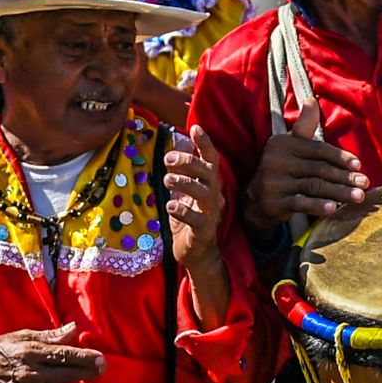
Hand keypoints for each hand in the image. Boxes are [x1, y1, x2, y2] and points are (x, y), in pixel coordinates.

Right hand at [0, 326, 106, 382]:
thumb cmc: (1, 349)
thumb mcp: (23, 336)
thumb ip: (50, 335)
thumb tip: (74, 329)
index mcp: (30, 352)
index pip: (63, 355)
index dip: (84, 357)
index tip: (100, 359)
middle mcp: (30, 373)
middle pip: (66, 375)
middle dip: (88, 374)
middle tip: (103, 371)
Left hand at [162, 127, 230, 273]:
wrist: (197, 254)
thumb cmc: (189, 221)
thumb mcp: (183, 195)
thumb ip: (181, 175)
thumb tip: (173, 151)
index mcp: (209, 186)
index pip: (212, 160)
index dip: (205, 143)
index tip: (195, 127)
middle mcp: (214, 198)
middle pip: (208, 173)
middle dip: (189, 162)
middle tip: (167, 159)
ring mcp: (211, 215)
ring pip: (204, 194)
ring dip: (185, 183)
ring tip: (167, 180)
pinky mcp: (204, 233)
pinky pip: (197, 220)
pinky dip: (183, 211)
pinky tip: (171, 205)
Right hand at [247, 130, 366, 227]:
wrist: (255, 201)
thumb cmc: (281, 169)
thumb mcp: (290, 145)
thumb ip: (304, 125)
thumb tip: (312, 100)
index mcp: (283, 143)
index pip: (318, 149)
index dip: (340, 157)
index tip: (359, 166)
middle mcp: (276, 161)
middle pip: (319, 169)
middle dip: (344, 177)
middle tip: (365, 184)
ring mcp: (274, 183)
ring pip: (314, 186)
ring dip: (339, 192)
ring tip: (358, 197)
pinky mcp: (274, 202)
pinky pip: (300, 204)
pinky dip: (318, 206)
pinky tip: (333, 209)